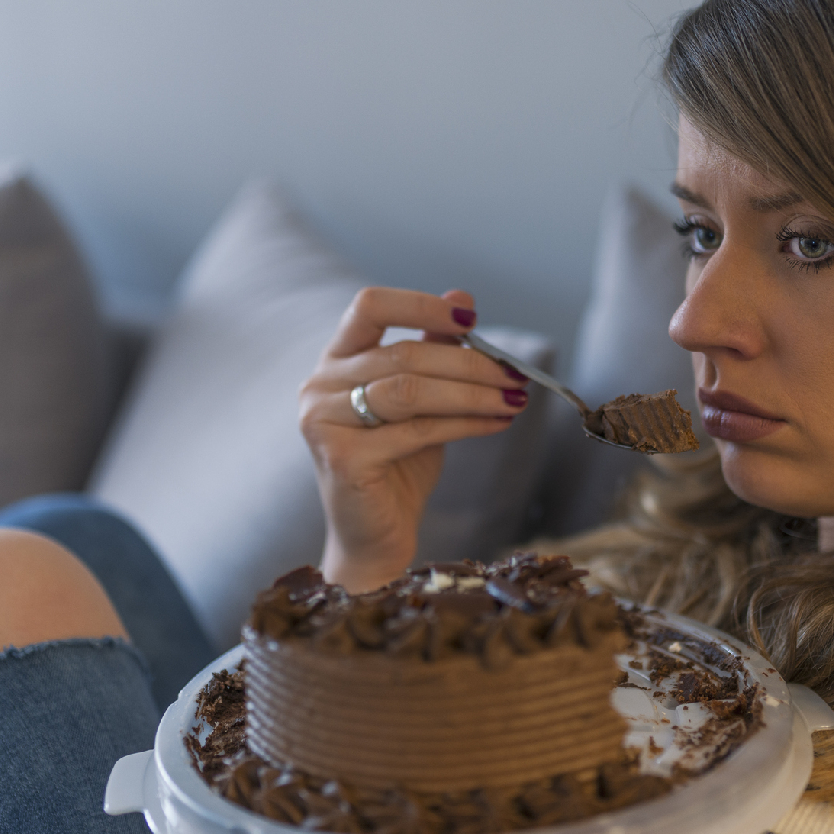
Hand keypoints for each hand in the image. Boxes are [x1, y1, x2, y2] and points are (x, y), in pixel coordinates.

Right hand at [299, 287, 528, 591]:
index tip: (470, 320)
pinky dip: (466, 424)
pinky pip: (417, 430)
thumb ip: (433, 350)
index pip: (369, 306)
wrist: (376, 535)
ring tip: (513, 399)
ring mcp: (324, 421)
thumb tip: (462, 298)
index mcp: (335, 361)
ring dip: (472, 393)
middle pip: (403, 354)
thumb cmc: (398, 465)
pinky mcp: (343, 457)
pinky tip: (497, 424)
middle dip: (468, 364)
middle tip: (514, 375)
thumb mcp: (420, 400)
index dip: (420, 305)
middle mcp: (319, 385)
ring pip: (411, 390)